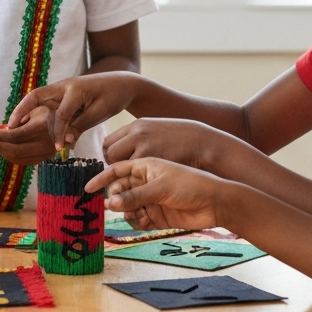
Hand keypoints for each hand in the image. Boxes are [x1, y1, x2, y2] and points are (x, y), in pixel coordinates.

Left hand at [0, 107, 57, 165]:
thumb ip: (20, 117)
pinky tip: (5, 148)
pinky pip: (26, 161)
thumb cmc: (52, 108)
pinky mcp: (48, 157)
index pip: (16, 136)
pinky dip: (13, 156)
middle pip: (16, 151)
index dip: (0, 136)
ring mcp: (48, 152)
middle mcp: (46, 142)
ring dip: (4, 152)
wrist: (73, 118)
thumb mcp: (37, 106)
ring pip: (20, 159)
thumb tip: (3, 128)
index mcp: (43, 126)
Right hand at [7, 73, 138, 148]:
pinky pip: (44, 103)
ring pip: (36, 99)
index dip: (58, 133)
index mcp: (75, 90)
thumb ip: (79, 126)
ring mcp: (60, 89)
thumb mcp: (99, 113)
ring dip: (24, 111)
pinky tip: (25, 123)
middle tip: (9, 127)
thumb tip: (63, 143)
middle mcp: (63, 87)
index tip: (58, 149)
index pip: (61, 114)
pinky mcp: (61, 95)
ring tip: (12, 128)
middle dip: (21, 110)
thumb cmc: (112, 97)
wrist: (121, 83)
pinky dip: (33, 112)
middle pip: (36, 96)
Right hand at [85, 158, 232, 231]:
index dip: (102, 178)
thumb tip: (111, 202)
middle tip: (116, 205)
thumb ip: (135, 196)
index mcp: (144, 166)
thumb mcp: (160, 187)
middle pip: (119, 190)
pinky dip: (137, 222)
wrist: (215, 202)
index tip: (88, 189)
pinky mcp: (156, 215)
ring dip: (127, 212)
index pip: (117, 169)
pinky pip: (137, 219)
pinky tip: (146, 221)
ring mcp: (150, 199)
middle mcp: (144, 182)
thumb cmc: (189, 184)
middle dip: (115, 198)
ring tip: (138, 214)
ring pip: (127, 207)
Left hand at [103, 118, 227, 171]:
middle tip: (122, 176)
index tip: (117, 165)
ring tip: (132, 182)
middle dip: (113, 166)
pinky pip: (134, 176)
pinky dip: (136, 183)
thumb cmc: (180, 140)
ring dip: (123, 176)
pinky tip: (145, 185)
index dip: (110, 156)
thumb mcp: (156, 131)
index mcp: (136, 126)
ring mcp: (145, 147)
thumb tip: (121, 152)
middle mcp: (137, 134)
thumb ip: (138, 139)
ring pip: (120, 166)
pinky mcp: (154, 162)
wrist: (203, 143)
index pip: (109, 143)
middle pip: (110, 153)